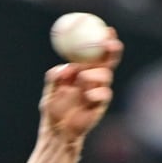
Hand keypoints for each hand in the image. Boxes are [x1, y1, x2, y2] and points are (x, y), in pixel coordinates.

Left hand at [39, 29, 122, 143]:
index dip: (102, 40)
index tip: (106, 30)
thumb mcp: (49, 90)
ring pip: (106, 76)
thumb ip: (55, 77)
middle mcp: (93, 80)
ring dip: (96, 74)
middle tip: (109, 44)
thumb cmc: (53, 110)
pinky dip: (96, 92)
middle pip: (108, 61)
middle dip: (112, 50)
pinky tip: (87, 96)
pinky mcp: (100, 105)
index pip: (94, 52)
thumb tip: (66, 68)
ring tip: (83, 79)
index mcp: (82, 71)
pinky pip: (104, 95)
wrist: (57, 132)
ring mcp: (98, 92)